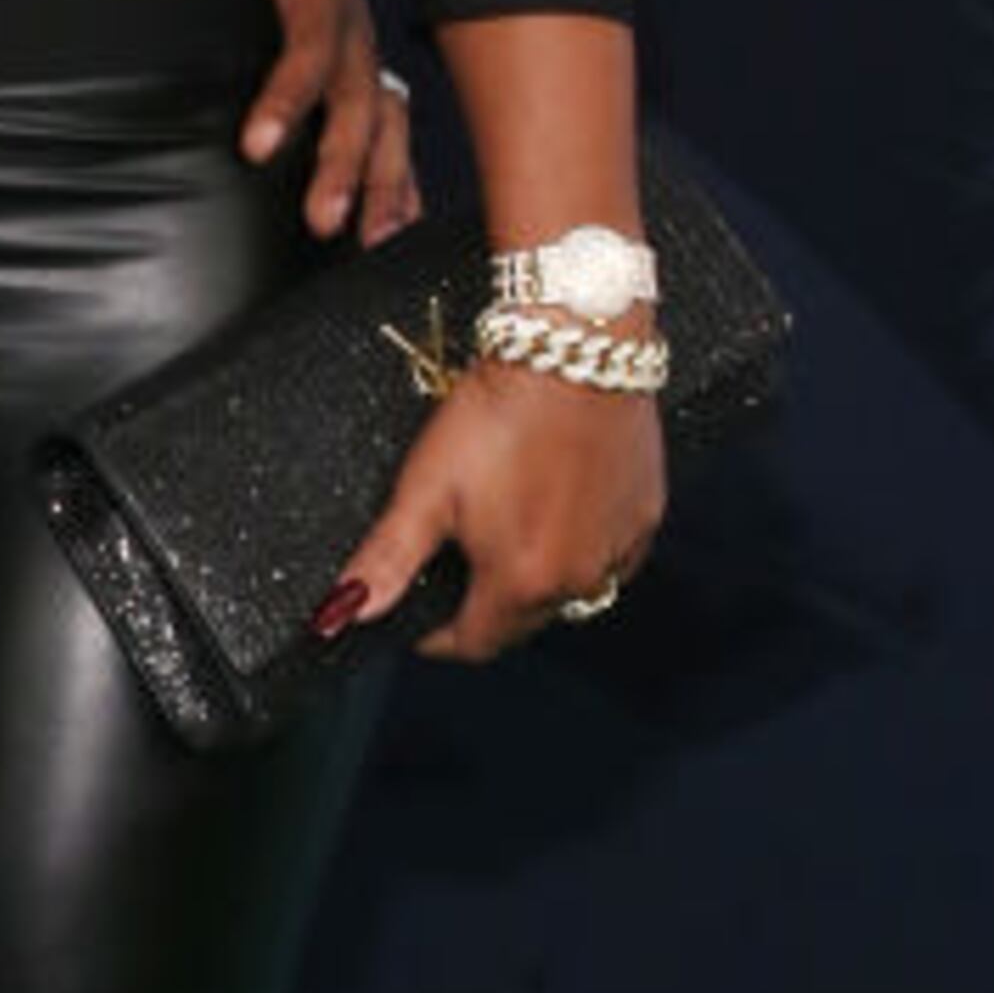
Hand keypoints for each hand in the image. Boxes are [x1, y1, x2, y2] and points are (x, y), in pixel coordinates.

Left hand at [244, 0, 420, 243]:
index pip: (311, 46)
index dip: (288, 96)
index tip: (255, 146)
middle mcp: (352, 26)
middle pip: (359, 101)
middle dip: (346, 165)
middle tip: (322, 221)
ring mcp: (361, 56)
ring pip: (386, 126)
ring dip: (382, 185)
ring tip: (369, 241)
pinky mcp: (359, 76)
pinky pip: (389, 134)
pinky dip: (396, 182)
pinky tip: (396, 231)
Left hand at [314, 362, 664, 672]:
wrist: (573, 349)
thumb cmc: (501, 412)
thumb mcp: (426, 487)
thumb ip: (387, 558)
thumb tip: (347, 611)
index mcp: (522, 580)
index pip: (475, 643)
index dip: (437, 637)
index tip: (420, 617)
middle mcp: (580, 577)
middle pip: (522, 622)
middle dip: (484, 609)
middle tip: (456, 568)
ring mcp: (620, 546)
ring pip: (569, 590)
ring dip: (535, 580)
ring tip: (504, 534)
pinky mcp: (646, 512)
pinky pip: (610, 556)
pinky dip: (580, 548)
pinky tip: (557, 512)